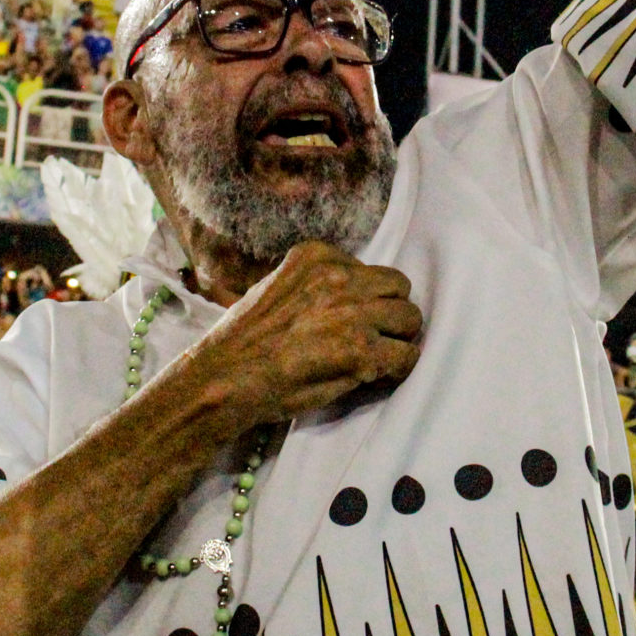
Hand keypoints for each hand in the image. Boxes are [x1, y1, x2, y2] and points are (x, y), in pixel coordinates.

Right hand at [164, 241, 422, 442]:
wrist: (225, 379)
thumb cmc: (245, 342)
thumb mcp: (277, 287)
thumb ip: (317, 285)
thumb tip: (358, 297)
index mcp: (316, 257)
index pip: (369, 270)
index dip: (367, 298)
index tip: (353, 319)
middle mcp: (338, 277)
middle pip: (398, 288)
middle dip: (389, 314)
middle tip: (373, 338)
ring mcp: (352, 313)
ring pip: (410, 319)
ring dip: (397, 339)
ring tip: (375, 358)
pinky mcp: (361, 351)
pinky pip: (406, 355)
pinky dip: (398, 368)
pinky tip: (377, 375)